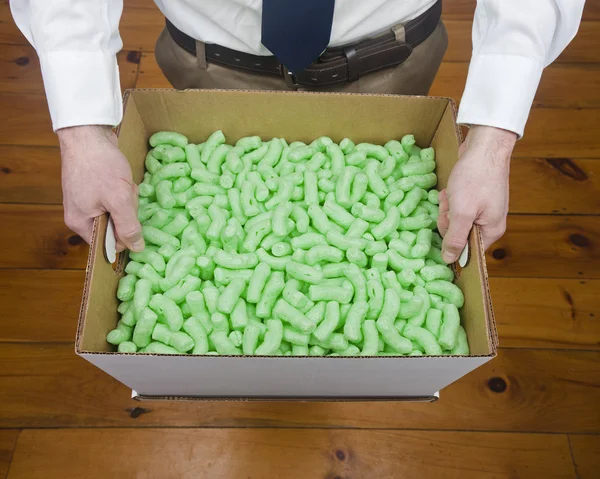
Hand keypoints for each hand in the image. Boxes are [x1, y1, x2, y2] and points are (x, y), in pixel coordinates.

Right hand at [58, 125, 143, 252]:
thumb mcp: (118, 198)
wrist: (87, 133)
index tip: (130, 214)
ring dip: (126, 199)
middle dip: (127, 211)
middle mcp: (80, 216)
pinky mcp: (93, 190)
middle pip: (114, 228)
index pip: (109, 244)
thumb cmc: (100, 166)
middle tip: (125, 193)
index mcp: (81, 224)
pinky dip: (122, 191)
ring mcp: (86, 202)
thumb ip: (128, 226)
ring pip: (117, 212)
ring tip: (123, 183)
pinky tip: (122, 179)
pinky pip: (114, 200)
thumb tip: (137, 249)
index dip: (126, 234)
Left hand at [437, 125, 516, 262]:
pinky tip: (452, 189)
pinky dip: (451, 198)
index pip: (467, 251)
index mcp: (491, 231)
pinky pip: (457, 207)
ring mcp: (482, 210)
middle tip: (450, 205)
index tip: (447, 224)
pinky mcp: (475, 198)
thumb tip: (450, 261)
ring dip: (448, 207)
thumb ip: (456, 238)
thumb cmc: (475, 178)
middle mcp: (489, 223)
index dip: (452, 242)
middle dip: (448, 220)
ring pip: (455, 220)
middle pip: (458, 235)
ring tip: (452, 193)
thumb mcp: (462, 212)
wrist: (485, 145)